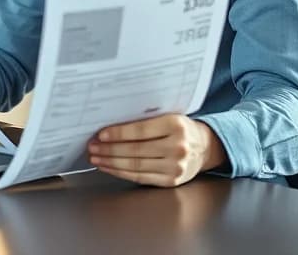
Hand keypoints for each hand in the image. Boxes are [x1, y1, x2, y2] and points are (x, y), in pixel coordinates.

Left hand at [87, 114, 225, 186]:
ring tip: (96, 158)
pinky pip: (140, 177)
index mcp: (176, 125)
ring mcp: (175, 166)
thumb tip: (112, 126)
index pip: (140, 131)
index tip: (101, 135)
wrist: (205, 147)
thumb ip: (146, 121)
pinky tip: (109, 168)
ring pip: (135, 166)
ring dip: (111, 163)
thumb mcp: (169, 117)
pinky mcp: (171, 181)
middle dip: (109, 150)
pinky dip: (121, 173)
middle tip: (92, 147)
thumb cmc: (182, 129)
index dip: (118, 134)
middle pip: (135, 150)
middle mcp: (177, 147)